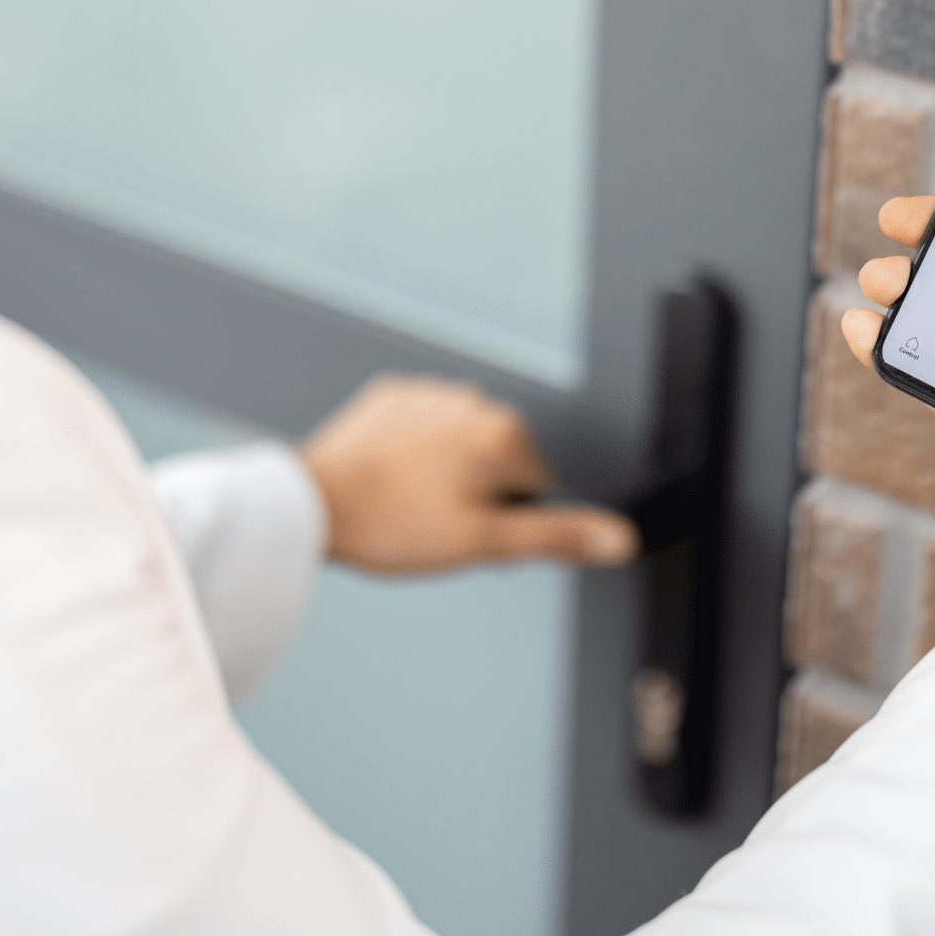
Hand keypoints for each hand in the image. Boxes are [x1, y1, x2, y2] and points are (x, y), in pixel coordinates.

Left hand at [298, 375, 639, 575]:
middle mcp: (474, 401)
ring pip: (460, 446)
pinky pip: (421, 428)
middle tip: (438, 525)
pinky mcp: (393, 396)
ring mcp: (431, 392)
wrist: (314, 502)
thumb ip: (558, 536)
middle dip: (479, 496)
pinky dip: (412, 454)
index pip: (538, 486)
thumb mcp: (484, 543)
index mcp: (505, 434)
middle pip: (500, 462)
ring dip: (445, 474)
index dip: (506, 521)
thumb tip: (620, 538)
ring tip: (408, 506)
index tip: (471, 533)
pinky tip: (389, 480)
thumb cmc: (392, 524)